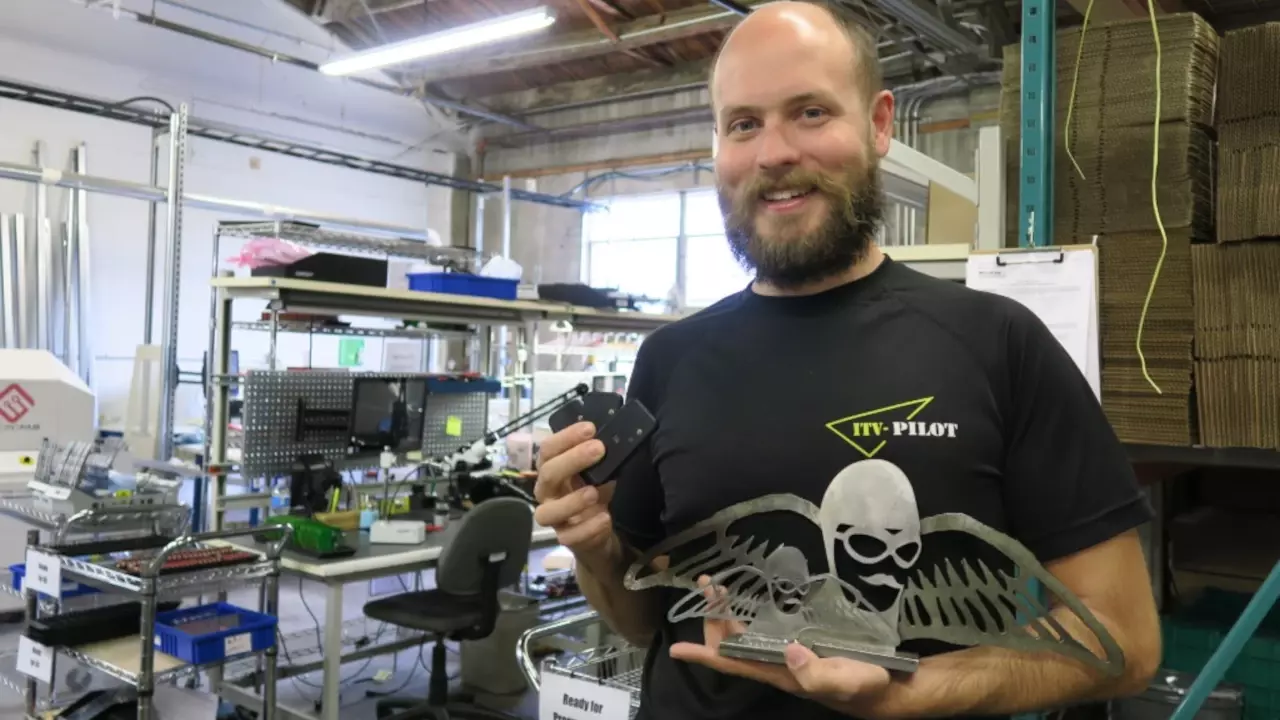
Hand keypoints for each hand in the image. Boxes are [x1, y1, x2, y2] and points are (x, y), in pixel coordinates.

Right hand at [532, 421, 613, 562]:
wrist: (596, 531)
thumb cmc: (592, 494)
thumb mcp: (597, 474)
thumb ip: (599, 459)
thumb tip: (615, 439)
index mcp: (551, 470)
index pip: (548, 449)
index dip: (566, 437)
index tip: (590, 428)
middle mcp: (546, 492)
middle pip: (547, 474)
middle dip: (572, 460)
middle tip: (598, 449)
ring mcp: (553, 518)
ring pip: (548, 512)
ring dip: (572, 500)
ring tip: (594, 492)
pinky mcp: (565, 539)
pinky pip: (570, 537)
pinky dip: (588, 528)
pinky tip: (604, 518)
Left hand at [669, 577, 891, 708]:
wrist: (887, 687)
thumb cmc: (865, 685)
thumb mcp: (844, 681)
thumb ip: (816, 673)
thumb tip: (789, 650)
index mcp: (779, 673)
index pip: (733, 664)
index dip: (704, 656)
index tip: (676, 648)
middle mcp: (775, 664)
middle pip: (732, 645)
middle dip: (714, 618)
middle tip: (707, 585)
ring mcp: (785, 655)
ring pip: (744, 636)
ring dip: (727, 614)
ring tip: (717, 587)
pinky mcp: (798, 645)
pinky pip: (762, 630)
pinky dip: (748, 614)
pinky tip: (746, 602)